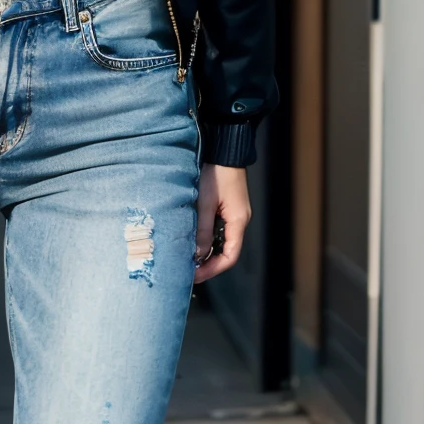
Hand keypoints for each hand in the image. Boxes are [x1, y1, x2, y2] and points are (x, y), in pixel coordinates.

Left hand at [195, 163, 248, 282]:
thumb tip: (197, 255)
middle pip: (225, 251)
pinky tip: (190, 238)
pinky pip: (217, 228)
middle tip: (187, 269)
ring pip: (220, 240)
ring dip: (204, 249)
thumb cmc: (216, 172)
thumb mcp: (205, 203)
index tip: (194, 276)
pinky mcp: (226, 206)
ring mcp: (233, 213)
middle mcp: (238, 220)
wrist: (223, 148)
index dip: (212, 269)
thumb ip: (202, 230)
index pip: (230, 256)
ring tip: (185, 256)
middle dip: (207, 262)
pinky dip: (205, 236)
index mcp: (238, 221)